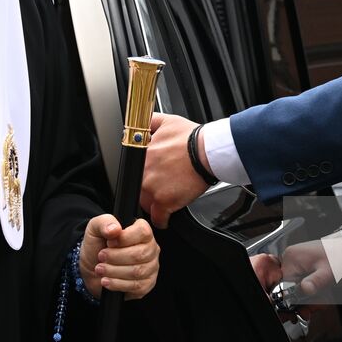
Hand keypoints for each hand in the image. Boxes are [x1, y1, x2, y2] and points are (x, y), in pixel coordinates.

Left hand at [80, 214, 159, 298]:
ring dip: (114, 271)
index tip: (109, 242)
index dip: (124, 239)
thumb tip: (115, 229)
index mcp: (143, 231)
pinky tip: (106, 281)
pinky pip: (136, 286)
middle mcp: (151, 248)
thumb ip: (104, 223)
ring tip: (100, 269)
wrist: (91, 268)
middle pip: (139, 254)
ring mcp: (151, 267)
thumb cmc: (97, 246)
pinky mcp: (146, 284)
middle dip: (116, 257)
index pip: (143, 232)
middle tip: (101, 257)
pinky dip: (117, 284)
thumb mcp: (95, 228)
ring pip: (137, 271)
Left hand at [140, 113, 212, 227]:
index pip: (134, 172)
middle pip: (139, 189)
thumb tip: (144, 123)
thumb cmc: (191, 137)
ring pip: (146, 204)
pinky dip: (162, 220)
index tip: (150, 176)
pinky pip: (158, 218)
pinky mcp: (165, 202)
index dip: (143, 175)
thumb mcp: (167, 121)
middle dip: (149, 189)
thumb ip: (151, 121)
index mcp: (142, 156)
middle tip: (162, 186)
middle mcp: (144, 174)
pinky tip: (165, 219)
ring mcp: (153, 189)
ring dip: (154, 204)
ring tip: (164, 200)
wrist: (207, 151)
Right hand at [251, 239, 338, 299]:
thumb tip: (303, 290)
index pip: (282, 285)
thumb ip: (315, 283)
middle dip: (302, 298)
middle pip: (288, 287)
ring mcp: (298, 260)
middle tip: (315, 303)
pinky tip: (320, 290)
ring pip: (295, 286)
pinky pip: (302, 281)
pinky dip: (310, 288)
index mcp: (292, 258)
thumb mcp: (329, 273)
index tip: (305, 304)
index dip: (294, 297)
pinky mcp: (304, 264)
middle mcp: (292, 258)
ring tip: (321, 295)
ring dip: (307, 294)